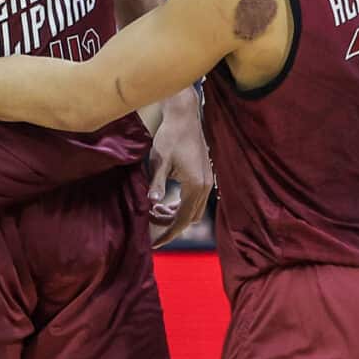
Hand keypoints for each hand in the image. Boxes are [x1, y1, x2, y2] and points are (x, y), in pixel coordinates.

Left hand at [146, 105, 214, 246]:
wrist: (184, 116)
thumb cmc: (170, 136)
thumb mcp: (159, 161)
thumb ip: (157, 183)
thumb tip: (152, 202)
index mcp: (195, 185)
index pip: (182, 219)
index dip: (168, 233)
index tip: (155, 243)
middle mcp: (205, 186)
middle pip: (190, 218)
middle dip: (170, 224)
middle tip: (150, 221)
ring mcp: (208, 180)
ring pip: (194, 209)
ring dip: (176, 214)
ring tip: (155, 209)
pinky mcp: (206, 175)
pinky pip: (196, 199)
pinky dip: (182, 204)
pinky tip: (166, 200)